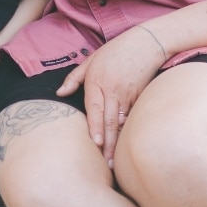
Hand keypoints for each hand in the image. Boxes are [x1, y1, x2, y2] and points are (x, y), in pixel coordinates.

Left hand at [56, 26, 166, 165]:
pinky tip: (126, 146)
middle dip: (107, 144)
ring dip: (118, 142)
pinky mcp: (141, 96)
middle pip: (109, 120)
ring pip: (121, 122)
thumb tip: (60, 93)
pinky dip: (129, 132)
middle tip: (105, 164)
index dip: (95, 126)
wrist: (146, 42)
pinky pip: (132, 117)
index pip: (94, 108)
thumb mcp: (91, 60)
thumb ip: (74, 78)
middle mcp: (112, 89)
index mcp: (97, 81)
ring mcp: (128, 94)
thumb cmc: (115, 51)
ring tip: (114, 161)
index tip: (95, 143)